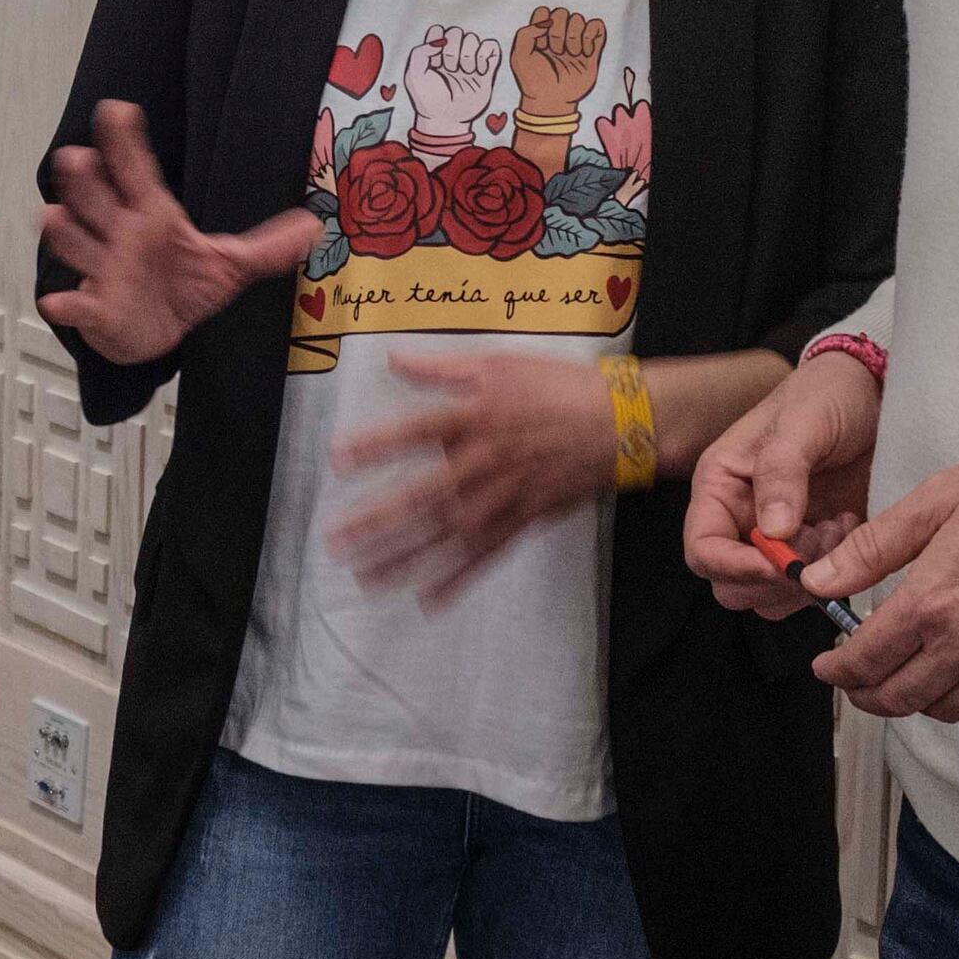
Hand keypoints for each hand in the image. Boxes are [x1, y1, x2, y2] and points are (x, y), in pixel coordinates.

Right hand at [39, 101, 321, 369]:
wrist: (155, 334)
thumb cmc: (182, 286)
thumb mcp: (230, 266)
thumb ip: (268, 247)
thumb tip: (315, 226)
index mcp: (151, 216)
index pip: (137, 172)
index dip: (126, 142)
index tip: (117, 111)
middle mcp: (121, 236)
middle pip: (98, 200)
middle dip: (85, 182)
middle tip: (76, 158)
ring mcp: (105, 271)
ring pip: (79, 244)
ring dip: (65, 232)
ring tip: (51, 216)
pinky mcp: (98, 309)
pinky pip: (79, 305)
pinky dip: (69, 304)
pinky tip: (58, 301)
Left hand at [324, 349, 622, 604]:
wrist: (623, 423)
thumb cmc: (558, 387)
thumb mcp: (498, 363)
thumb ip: (441, 368)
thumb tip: (393, 359)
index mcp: (474, 417)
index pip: (414, 432)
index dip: (375, 445)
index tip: (337, 460)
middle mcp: (483, 462)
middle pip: (422, 496)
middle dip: (376, 520)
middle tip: (335, 541)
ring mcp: (504, 497)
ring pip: (446, 534)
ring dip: (404, 558)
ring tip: (365, 577)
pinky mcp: (524, 520)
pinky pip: (486, 555)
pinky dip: (458, 579)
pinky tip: (428, 599)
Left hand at [402, 25, 500, 146]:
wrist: (446, 119)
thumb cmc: (428, 99)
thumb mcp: (413, 76)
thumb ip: (419, 52)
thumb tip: (440, 40)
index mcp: (435, 53)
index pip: (438, 30)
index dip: (436, 42)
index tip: (434, 61)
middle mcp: (453, 53)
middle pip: (456, 31)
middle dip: (452, 50)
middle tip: (449, 69)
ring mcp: (470, 60)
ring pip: (474, 38)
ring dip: (468, 55)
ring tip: (464, 73)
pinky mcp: (486, 69)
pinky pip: (491, 46)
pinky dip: (485, 55)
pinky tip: (479, 70)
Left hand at [510, 6, 608, 120]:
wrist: (551, 100)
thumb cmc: (534, 80)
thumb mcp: (519, 57)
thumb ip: (525, 34)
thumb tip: (545, 22)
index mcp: (540, 34)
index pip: (543, 12)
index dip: (542, 24)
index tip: (540, 44)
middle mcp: (559, 34)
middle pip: (562, 12)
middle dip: (558, 32)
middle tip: (555, 52)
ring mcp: (576, 41)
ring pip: (579, 18)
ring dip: (574, 36)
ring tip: (570, 55)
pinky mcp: (592, 49)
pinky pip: (597, 25)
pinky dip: (591, 35)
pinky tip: (585, 51)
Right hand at [687, 351, 882, 612]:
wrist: (873, 390)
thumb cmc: (826, 394)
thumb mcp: (802, 423)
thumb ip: (782, 473)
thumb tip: (771, 532)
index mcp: (720, 487)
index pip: (703, 549)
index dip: (734, 567)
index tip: (779, 565)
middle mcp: (742, 518)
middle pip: (732, 584)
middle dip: (773, 580)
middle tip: (815, 547)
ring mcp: (778, 537)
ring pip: (772, 596)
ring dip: (808, 578)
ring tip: (835, 530)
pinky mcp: (815, 546)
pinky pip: (813, 585)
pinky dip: (834, 572)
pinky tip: (848, 528)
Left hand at [801, 438, 958, 720]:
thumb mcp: (939, 500)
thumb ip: (872, 547)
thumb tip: (817, 579)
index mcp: (931, 603)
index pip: (864, 661)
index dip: (835, 670)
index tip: (826, 665)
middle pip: (898, 699)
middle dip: (865, 695)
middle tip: (854, 682)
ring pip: (944, 710)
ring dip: (914, 701)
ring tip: (904, 676)